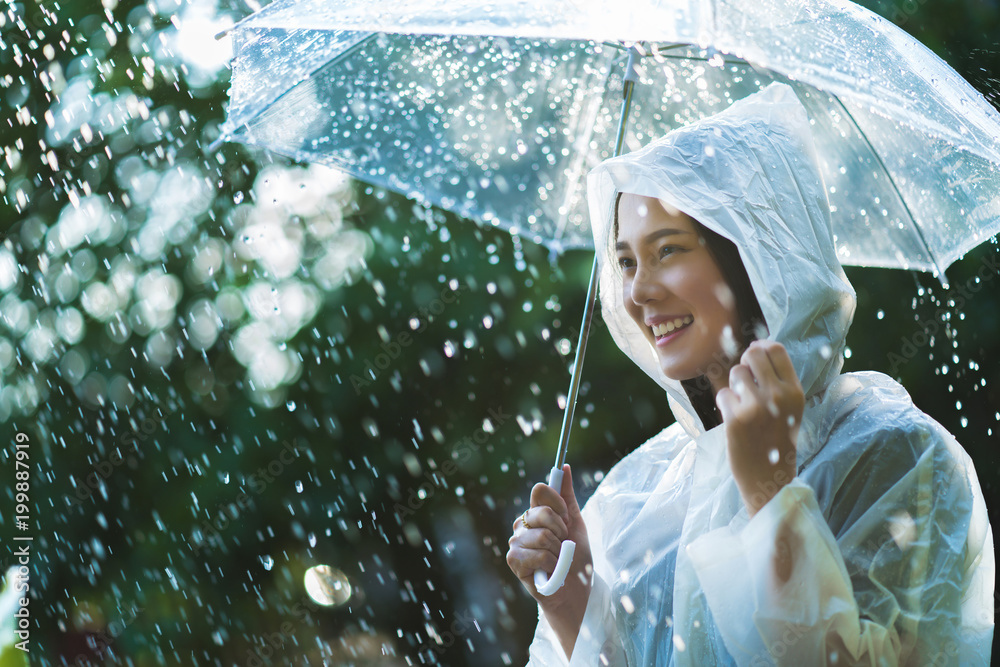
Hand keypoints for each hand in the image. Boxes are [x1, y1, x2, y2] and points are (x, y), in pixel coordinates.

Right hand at [506, 464, 591, 657]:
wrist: (576, 591)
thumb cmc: (576, 559)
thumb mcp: (576, 523)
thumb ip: (567, 496)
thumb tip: (563, 467)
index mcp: (534, 514)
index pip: (540, 491)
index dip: (558, 504)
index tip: (567, 519)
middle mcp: (521, 525)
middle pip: (542, 512)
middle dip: (562, 531)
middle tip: (564, 545)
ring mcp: (515, 542)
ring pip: (543, 536)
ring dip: (559, 552)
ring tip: (558, 561)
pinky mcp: (513, 561)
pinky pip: (539, 554)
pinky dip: (553, 565)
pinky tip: (550, 571)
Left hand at [716, 340, 803, 516]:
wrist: (770, 479)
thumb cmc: (777, 440)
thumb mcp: (790, 408)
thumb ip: (778, 380)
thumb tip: (756, 347)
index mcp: (795, 392)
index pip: (776, 350)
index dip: (761, 348)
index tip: (755, 357)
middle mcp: (778, 395)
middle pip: (753, 354)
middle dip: (745, 363)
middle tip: (746, 381)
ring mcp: (756, 406)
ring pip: (735, 373)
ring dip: (734, 387)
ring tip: (743, 407)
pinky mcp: (736, 419)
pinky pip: (723, 394)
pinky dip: (725, 404)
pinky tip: (735, 420)